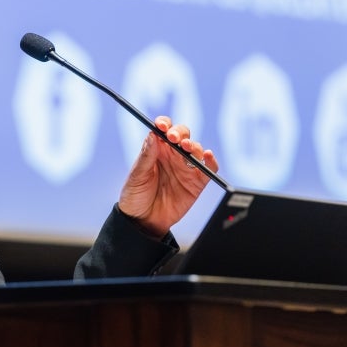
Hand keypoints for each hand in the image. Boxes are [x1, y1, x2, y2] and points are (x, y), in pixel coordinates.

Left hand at [117, 116, 218, 237]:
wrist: (143, 221)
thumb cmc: (135, 197)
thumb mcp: (137, 176)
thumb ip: (146, 156)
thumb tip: (153, 134)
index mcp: (157, 150)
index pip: (163, 130)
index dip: (164, 124)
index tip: (161, 126)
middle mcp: (173, 156)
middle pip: (183, 135)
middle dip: (180, 133)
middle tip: (174, 138)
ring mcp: (185, 168)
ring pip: (196, 149)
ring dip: (193, 146)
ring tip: (186, 148)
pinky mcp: (197, 183)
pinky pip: (208, 169)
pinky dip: (211, 161)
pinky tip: (208, 156)